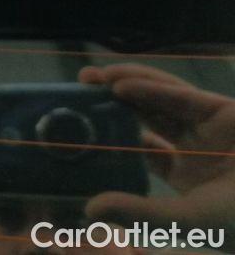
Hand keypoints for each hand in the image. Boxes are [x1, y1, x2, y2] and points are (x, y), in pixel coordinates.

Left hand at [80, 64, 234, 251]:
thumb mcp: (187, 219)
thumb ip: (140, 213)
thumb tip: (88, 210)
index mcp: (185, 175)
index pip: (140, 148)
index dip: (111, 134)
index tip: (78, 123)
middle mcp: (194, 148)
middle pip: (144, 116)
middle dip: (111, 100)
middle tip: (76, 88)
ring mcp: (209, 128)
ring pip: (159, 100)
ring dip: (126, 84)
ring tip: (92, 79)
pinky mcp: (224, 110)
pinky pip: (182, 96)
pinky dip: (152, 88)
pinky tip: (122, 86)